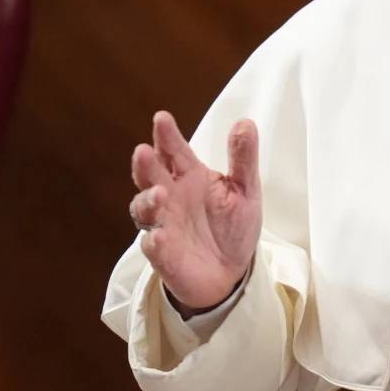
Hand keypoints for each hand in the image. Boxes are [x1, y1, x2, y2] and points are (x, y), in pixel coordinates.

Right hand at [129, 111, 262, 314]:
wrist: (231, 272)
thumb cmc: (232, 225)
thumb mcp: (245, 189)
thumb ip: (243, 157)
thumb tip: (245, 122)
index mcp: (190, 176)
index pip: (174, 151)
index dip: (167, 136)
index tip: (162, 118)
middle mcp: (170, 197)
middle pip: (150, 176)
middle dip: (145, 164)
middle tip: (143, 151)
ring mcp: (163, 225)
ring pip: (144, 209)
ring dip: (148, 200)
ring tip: (159, 193)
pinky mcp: (163, 255)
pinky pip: (153, 247)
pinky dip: (154, 242)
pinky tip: (159, 237)